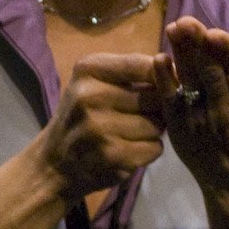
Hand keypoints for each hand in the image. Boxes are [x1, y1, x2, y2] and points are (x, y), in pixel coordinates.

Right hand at [36, 52, 167, 200]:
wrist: (55, 163)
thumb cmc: (82, 115)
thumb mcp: (95, 82)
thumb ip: (132, 70)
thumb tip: (173, 67)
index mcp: (88, 70)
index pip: (145, 65)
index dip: (163, 77)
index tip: (164, 84)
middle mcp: (90, 96)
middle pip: (157, 97)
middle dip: (157, 107)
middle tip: (138, 114)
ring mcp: (100, 129)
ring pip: (158, 125)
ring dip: (153, 131)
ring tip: (129, 133)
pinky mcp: (112, 157)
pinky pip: (154, 148)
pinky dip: (148, 150)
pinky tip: (128, 150)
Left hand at [155, 17, 228, 194]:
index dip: (227, 53)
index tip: (215, 34)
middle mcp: (227, 112)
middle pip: (210, 73)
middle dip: (198, 47)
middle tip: (186, 22)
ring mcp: (200, 120)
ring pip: (188, 81)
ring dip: (180, 54)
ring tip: (175, 29)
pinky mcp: (179, 126)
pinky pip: (169, 99)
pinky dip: (163, 80)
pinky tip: (160, 58)